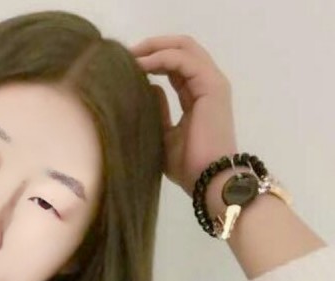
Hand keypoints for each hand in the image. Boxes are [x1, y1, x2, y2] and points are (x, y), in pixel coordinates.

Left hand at [129, 35, 237, 197]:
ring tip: (128, 56)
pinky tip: (139, 65)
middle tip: (123, 53)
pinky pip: (183, 61)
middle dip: (151, 46)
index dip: (150, 60)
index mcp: (197, 96)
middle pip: (180, 49)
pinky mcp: (211, 86)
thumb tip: (147, 89)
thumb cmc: (188, 166)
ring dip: (153, 48)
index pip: (175, 66)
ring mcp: (212, 83)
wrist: (208, 180)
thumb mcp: (164, 137)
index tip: (123, 65)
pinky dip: (160, 58)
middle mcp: (207, 84)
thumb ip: (158, 112)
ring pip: (183, 48)